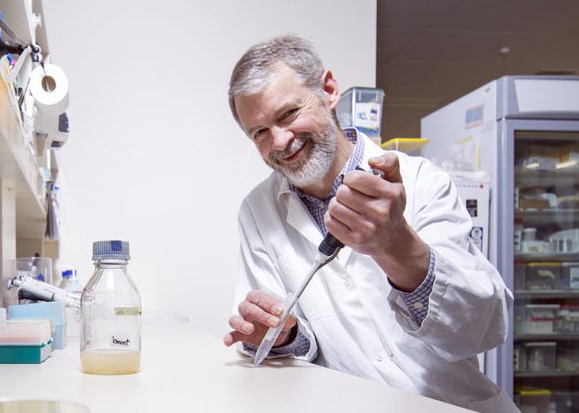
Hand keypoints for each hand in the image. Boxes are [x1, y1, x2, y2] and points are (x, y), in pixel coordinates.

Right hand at [223, 290, 296, 347]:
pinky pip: (231, 334)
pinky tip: (228, 341)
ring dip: (242, 324)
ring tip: (250, 329)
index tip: (280, 310)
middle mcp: (247, 307)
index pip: (260, 297)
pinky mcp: (239, 334)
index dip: (270, 303)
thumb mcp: (287, 315)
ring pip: (235, 319)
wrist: (277, 330)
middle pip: (249, 308)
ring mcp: (241, 320)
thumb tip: (287, 318)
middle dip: (262, 316)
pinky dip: (228, 337)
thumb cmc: (278, 317)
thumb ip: (288, 315)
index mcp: (257, 298)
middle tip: (275, 323)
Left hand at [325, 152, 429, 290]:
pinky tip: (343, 218)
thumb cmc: (391, 208)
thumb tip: (373, 160)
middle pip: (342, 192)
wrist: (394, 240)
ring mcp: (367, 229)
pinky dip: (332, 218)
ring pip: (334, 207)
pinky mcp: (355, 240)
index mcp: (390, 195)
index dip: (351, 178)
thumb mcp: (396, 183)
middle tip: (351, 197)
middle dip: (343, 192)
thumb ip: (389, 163)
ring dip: (337, 205)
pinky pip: (330, 222)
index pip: (355, 178)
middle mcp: (380, 212)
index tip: (355, 183)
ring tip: (346, 207)